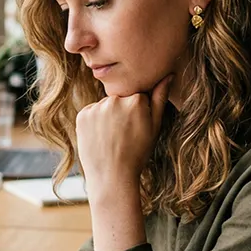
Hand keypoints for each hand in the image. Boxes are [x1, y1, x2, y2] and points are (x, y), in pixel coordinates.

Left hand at [76, 74, 172, 195]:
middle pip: (120, 98)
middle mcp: (115, 99)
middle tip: (124, 134)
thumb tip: (168, 75)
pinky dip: (95, 122)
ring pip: (106, 105)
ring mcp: (97, 107)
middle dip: (123, 111)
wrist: (112, 175)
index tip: (136, 127)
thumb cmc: (137, 153)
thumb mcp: (155, 127)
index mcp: (136, 100)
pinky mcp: (82, 115)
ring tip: (112, 137)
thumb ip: (160, 98)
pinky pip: (92, 112)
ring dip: (108, 115)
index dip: (139, 111)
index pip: (138, 96)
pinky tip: (100, 137)